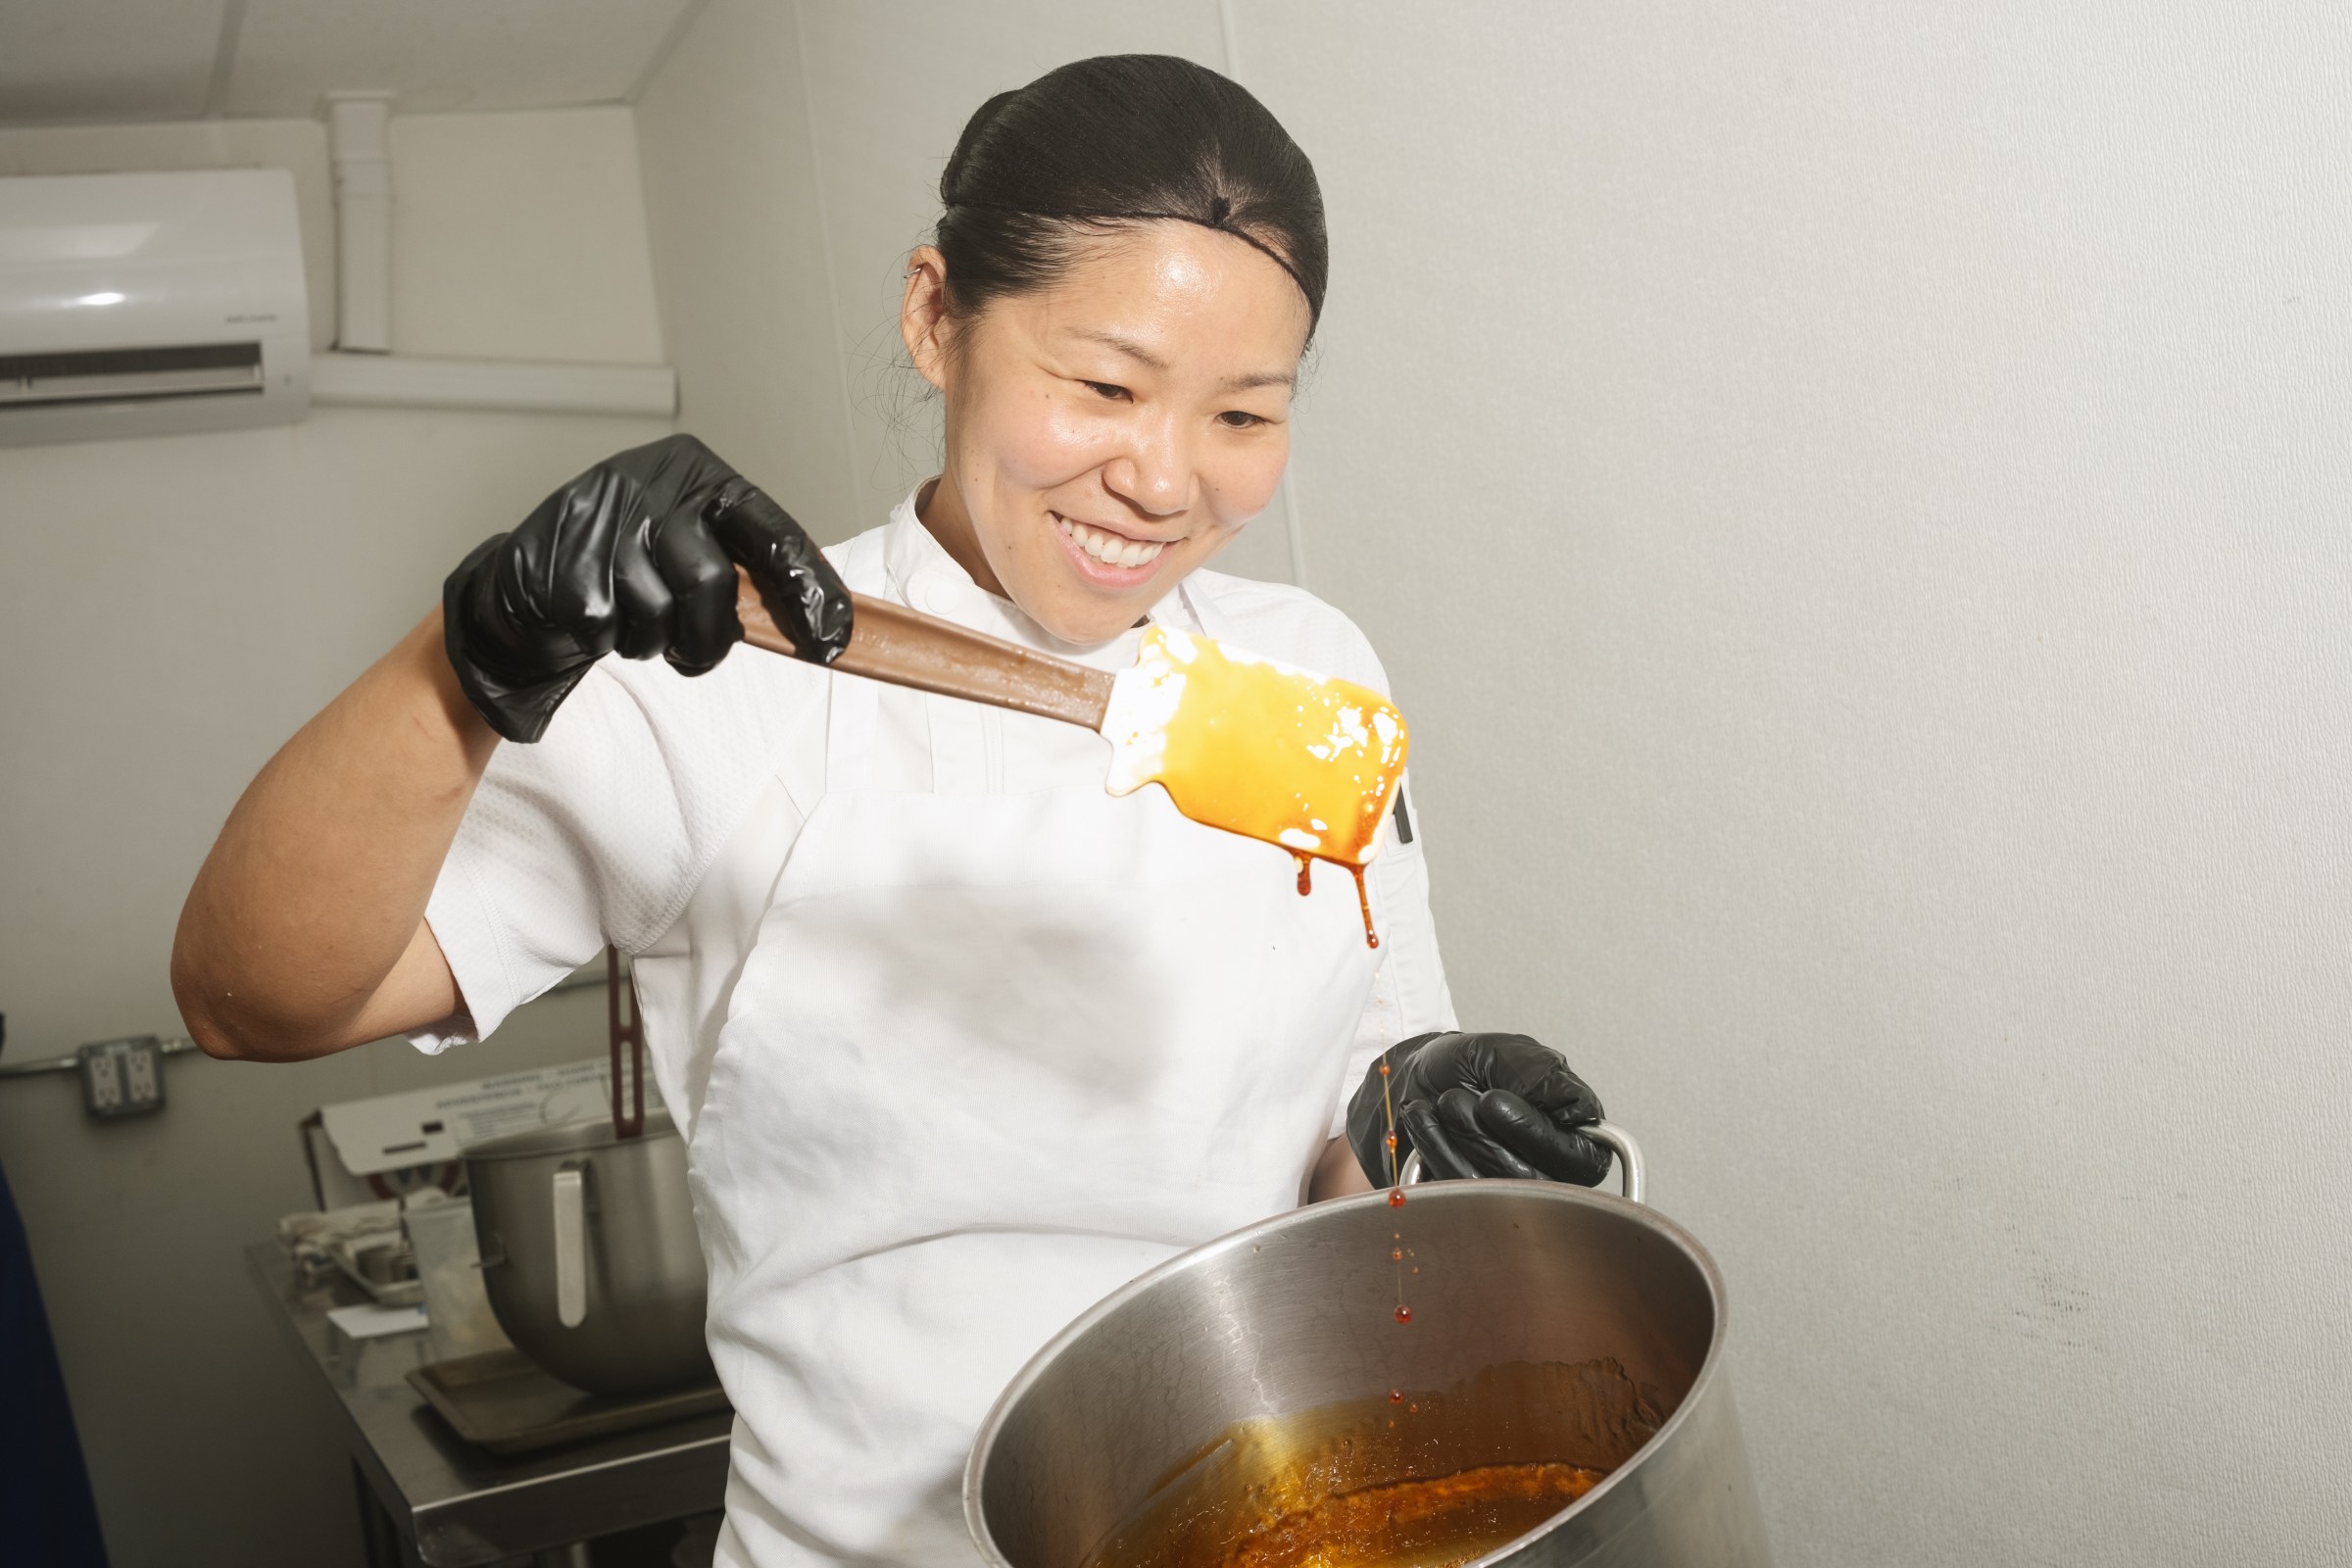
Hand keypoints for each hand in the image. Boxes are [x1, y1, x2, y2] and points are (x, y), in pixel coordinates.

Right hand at [442, 434, 852, 741]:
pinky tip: (597, 619)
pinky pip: (610, 630)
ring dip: (654, 641)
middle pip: (712, 583)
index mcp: (700, 474)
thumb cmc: (629, 566)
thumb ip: (747, 571)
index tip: (833, 640)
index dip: (809, 591)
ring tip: (634, 622)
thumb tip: (823, 623)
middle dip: (709, 636)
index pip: (773, 533)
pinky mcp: (562, 564)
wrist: (530, 581)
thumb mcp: (693, 545)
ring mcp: (602, 521)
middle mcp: (652, 484)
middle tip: (696, 650)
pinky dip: (610, 642)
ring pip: (659, 614)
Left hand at [1345, 1031, 1609, 1186]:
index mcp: (1575, 1136)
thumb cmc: (1465, 1068)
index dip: (1534, 1134)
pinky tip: (1424, 1121)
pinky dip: (1435, 1150)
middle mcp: (1551, 1173)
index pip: (1579, 1161)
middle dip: (1483, 1134)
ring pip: (1493, 1188)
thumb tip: (1580, 1109)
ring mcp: (1509, 1194)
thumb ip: (1543, 1075)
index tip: (1493, 1102)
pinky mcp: (1470, 1204)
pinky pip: (1458, 1194)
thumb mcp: (1504, 1053)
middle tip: (1456, 1097)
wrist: (1415, 1079)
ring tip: (1444, 1103)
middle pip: (1531, 1181)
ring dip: (1460, 1138)